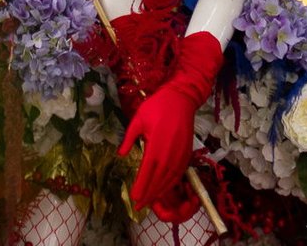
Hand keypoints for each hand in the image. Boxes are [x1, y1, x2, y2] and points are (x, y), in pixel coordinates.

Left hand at [117, 31, 221, 210]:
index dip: (140, 187)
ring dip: (159, 192)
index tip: (133, 198)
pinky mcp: (186, 154)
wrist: (181, 99)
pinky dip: (171, 184)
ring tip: (150, 201)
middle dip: (148, 195)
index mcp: (155, 146)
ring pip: (169, 180)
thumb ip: (129, 138)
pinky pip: (178, 174)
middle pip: (157, 181)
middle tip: (139, 206)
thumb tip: (120, 154)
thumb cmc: (157, 106)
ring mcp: (179, 156)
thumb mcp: (138, 118)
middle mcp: (168, 155)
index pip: (146, 173)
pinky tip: (165, 189)